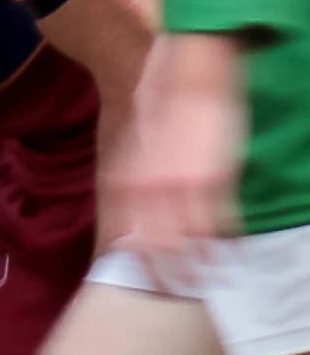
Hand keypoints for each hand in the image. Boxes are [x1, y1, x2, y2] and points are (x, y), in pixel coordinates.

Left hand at [99, 33, 246, 281]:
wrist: (192, 61)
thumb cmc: (164, 90)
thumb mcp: (134, 133)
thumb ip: (132, 167)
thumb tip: (129, 192)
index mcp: (126, 180)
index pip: (125, 235)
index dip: (132, 261)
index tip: (138, 279)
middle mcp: (148, 190)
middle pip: (153, 251)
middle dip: (162, 276)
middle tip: (169, 293)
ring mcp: (181, 187)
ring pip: (187, 247)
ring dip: (195, 270)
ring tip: (202, 286)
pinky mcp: (214, 179)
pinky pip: (218, 225)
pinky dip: (223, 246)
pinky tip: (228, 259)